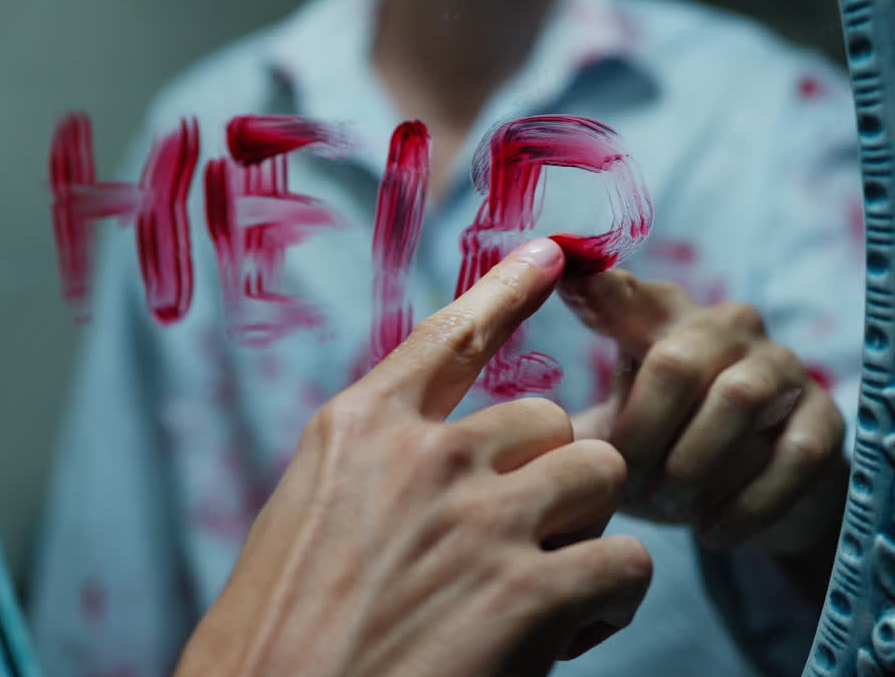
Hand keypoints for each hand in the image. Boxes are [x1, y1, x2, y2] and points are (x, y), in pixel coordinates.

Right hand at [175, 239, 652, 676]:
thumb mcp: (300, 527)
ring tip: (552, 591)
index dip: (508, 290)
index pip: (449, 336)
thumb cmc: (271, 648)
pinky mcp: (525, 592)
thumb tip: (443, 472)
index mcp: (355, 430)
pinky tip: (565, 637)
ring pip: (597, 475)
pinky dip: (609, 602)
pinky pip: (624, 563)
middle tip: (525, 548)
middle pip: (545, 420)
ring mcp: (476, 517)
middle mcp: (420, 456)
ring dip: (587, 531)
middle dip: (550, 480)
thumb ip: (375, 480)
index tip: (551, 257)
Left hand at [559, 269, 847, 555]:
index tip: (566, 273)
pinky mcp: (824, 417)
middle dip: (645, 434)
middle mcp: (723, 326)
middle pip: (676, 360)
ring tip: (671, 509)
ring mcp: (780, 366)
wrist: (751, 501)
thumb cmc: (664, 454)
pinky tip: (713, 533)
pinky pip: (790, 453)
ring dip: (694, 467)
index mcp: (658, 320)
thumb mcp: (614, 432)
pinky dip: (746, 503)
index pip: (623, 293)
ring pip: (736, 400)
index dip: (597, 287)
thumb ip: (572, 424)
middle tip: (627, 484)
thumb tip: (524, 437)